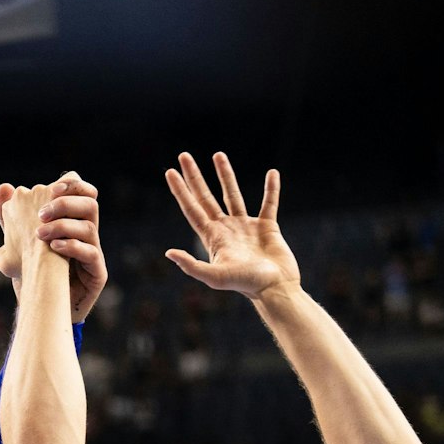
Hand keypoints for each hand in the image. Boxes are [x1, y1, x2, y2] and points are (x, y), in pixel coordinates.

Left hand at [0, 171, 106, 323]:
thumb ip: (10, 217)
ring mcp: (94, 253)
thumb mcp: (16, 242)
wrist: (40, 308)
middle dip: (65, 204)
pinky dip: (72, 246)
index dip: (73, 184)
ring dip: (64, 226)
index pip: (82, 193)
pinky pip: (91, 253)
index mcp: (72, 222)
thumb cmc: (31, 273)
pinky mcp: (97, 273)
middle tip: (40, 215)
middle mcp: (86, 235)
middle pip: (89, 204)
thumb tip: (4, 187)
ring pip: (90, 227)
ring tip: (39, 236)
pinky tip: (53, 248)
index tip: (53, 187)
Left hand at [163, 151, 298, 299]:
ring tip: (218, 155)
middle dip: (194, 176)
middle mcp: (226, 229)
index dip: (180, 190)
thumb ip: (191, 265)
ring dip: (225, 175)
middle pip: (206, 196)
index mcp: (212, 237)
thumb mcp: (214, 276)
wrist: (274, 288)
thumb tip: (169, 252)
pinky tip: (272, 173)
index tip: (170, 171)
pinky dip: (271, 189)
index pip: (191, 208)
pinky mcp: (268, 227)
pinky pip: (270, 203)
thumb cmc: (245, 284)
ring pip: (233, 194)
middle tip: (184, 156)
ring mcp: (246, 226)